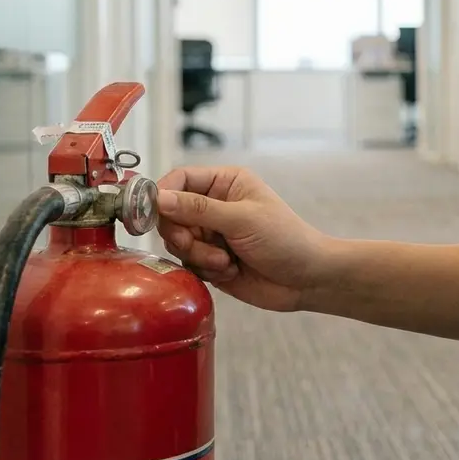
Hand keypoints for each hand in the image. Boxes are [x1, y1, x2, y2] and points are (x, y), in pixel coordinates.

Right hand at [155, 166, 330, 311]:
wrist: (307, 279)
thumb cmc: (286, 239)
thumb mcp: (242, 219)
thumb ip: (198, 209)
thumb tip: (159, 198)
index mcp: (225, 183)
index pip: (180, 180)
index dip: (162, 194)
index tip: (152, 213)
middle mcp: (214, 206)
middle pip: (171, 214)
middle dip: (182, 234)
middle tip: (193, 243)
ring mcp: (211, 234)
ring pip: (177, 242)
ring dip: (198, 255)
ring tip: (225, 261)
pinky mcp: (210, 260)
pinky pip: (188, 264)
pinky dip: (205, 270)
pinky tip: (230, 271)